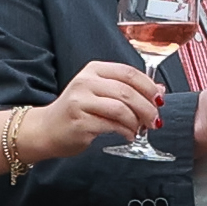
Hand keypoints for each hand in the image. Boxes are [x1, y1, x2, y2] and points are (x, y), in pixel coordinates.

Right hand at [42, 60, 158, 146]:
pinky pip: (112, 126)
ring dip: (136, 122)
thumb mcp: (102, 93)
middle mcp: (85, 82)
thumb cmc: (78, 111)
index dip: (149, 87)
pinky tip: (128, 135)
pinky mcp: (79, 122)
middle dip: (147, 108)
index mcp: (94, 70)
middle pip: (127, 91)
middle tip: (155, 120)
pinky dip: (126, 132)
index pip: (129, 73)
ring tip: (138, 129)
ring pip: (121, 109)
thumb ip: (128, 89)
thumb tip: (159, 90)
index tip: (159, 100)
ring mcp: (80, 101)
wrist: (46, 129)